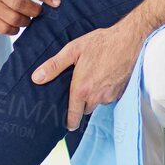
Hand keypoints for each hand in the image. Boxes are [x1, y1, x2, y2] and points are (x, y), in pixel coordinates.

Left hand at [31, 18, 147, 129]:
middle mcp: (96, 96)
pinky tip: (104, 76)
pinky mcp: (121, 92)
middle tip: (79, 89)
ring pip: (98, 102)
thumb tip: (36, 78)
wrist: (128, 40)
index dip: (70, 122)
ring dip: (94, 96)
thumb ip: (54, 66)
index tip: (68, 125)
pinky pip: (109, 97)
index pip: (74, 116)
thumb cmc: (100, 43)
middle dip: (81, 103)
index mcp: (82, 89)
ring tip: (92, 79)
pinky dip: (105, 91)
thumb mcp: (73, 50)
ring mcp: (110, 95)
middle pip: (85, 109)